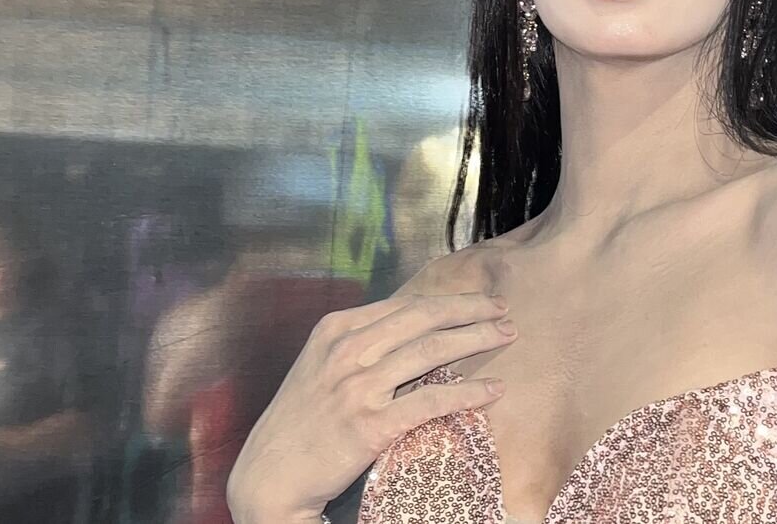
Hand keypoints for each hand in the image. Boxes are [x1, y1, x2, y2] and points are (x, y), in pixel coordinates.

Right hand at [226, 291, 516, 521]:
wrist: (269, 476)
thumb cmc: (300, 423)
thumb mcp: (321, 367)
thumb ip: (360, 344)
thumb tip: (412, 327)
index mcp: (334, 331)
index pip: (403, 305)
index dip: (446, 300)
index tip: (477, 300)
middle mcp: (346, 352)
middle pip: (422, 318)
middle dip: (469, 310)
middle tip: (503, 309)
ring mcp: (357, 388)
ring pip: (431, 350)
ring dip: (476, 339)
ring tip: (506, 335)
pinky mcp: (369, 425)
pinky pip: (430, 400)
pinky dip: (467, 392)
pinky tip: (493, 390)